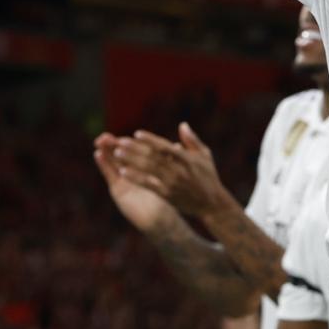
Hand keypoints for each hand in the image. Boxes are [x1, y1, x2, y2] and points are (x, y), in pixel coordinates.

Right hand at [93, 134, 179, 232]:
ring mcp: (123, 183)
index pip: (135, 153)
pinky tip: (97, 154)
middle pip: (120, 157)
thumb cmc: (169, 200)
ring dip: (104, 151)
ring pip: (112, 163)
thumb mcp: (169, 178)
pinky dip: (103, 164)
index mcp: (143, 172)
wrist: (162, 220)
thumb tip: (177, 146)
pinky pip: (109, 175)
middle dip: (113, 145)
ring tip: (98, 141)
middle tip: (105, 135)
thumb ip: (170, 162)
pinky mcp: (118, 191)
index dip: (130, 142)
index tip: (127, 132)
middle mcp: (131, 176)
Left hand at [109, 124, 235, 219]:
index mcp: (188, 159)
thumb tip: (182, 125)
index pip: (165, 147)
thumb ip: (192, 140)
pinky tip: (124, 172)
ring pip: (148, 169)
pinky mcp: (168, 195)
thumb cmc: (209, 177)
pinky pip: (148, 184)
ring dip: (131, 161)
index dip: (150, 139)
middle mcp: (179, 170)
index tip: (137, 133)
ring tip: (117, 154)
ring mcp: (173, 183)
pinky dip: (136, 177)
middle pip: (153, 157)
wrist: (212, 203)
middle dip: (135, 148)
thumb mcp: (205, 156)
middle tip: (120, 142)